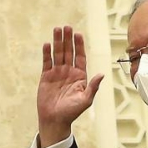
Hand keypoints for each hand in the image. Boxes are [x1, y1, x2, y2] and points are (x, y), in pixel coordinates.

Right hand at [36, 26, 103, 147]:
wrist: (55, 120)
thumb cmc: (72, 112)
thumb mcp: (85, 100)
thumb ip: (93, 87)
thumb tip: (101, 74)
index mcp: (79, 76)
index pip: (80, 56)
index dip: (79, 45)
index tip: (78, 34)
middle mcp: (68, 72)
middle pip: (68, 52)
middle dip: (68, 39)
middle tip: (66, 27)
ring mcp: (57, 73)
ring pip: (57, 54)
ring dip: (57, 42)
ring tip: (56, 30)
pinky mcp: (46, 77)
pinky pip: (47, 62)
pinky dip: (47, 53)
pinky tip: (47, 44)